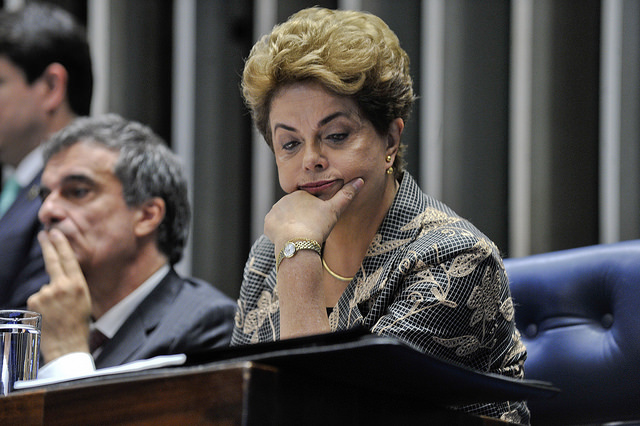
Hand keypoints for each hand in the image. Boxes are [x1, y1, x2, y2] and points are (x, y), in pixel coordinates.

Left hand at [27, 228, 91, 362]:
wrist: (66, 345)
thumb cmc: (78, 324)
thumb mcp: (83, 300)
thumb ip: (72, 285)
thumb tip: (58, 277)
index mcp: (78, 284)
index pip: (68, 259)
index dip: (60, 244)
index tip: (55, 233)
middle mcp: (61, 286)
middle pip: (52, 261)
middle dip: (48, 245)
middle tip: (44, 234)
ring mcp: (46, 293)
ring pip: (45, 288)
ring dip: (48, 297)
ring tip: (57, 313)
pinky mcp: (34, 301)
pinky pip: (37, 298)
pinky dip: (41, 305)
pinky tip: (48, 316)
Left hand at [264, 178, 363, 250]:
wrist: (298, 243)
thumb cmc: (317, 226)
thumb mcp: (335, 210)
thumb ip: (347, 195)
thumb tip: (360, 180)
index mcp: (300, 195)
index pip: (306, 204)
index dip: (313, 214)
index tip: (317, 223)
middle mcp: (284, 200)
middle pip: (294, 212)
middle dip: (301, 220)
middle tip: (309, 231)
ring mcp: (274, 212)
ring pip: (284, 220)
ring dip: (290, 227)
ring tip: (299, 236)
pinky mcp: (267, 224)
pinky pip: (274, 228)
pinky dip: (280, 234)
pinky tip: (289, 239)